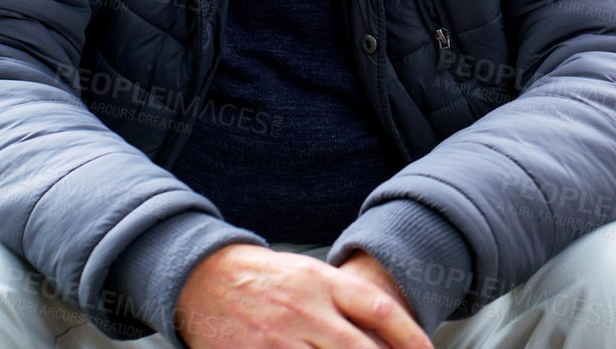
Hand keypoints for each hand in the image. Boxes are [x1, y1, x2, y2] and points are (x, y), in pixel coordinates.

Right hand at [175, 243, 431, 348]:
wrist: (204, 277)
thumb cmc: (266, 278)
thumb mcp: (312, 274)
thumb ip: (349, 299)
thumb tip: (388, 333)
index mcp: (324, 283)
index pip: (379, 310)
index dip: (410, 336)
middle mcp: (305, 311)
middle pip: (359, 348)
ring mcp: (279, 339)